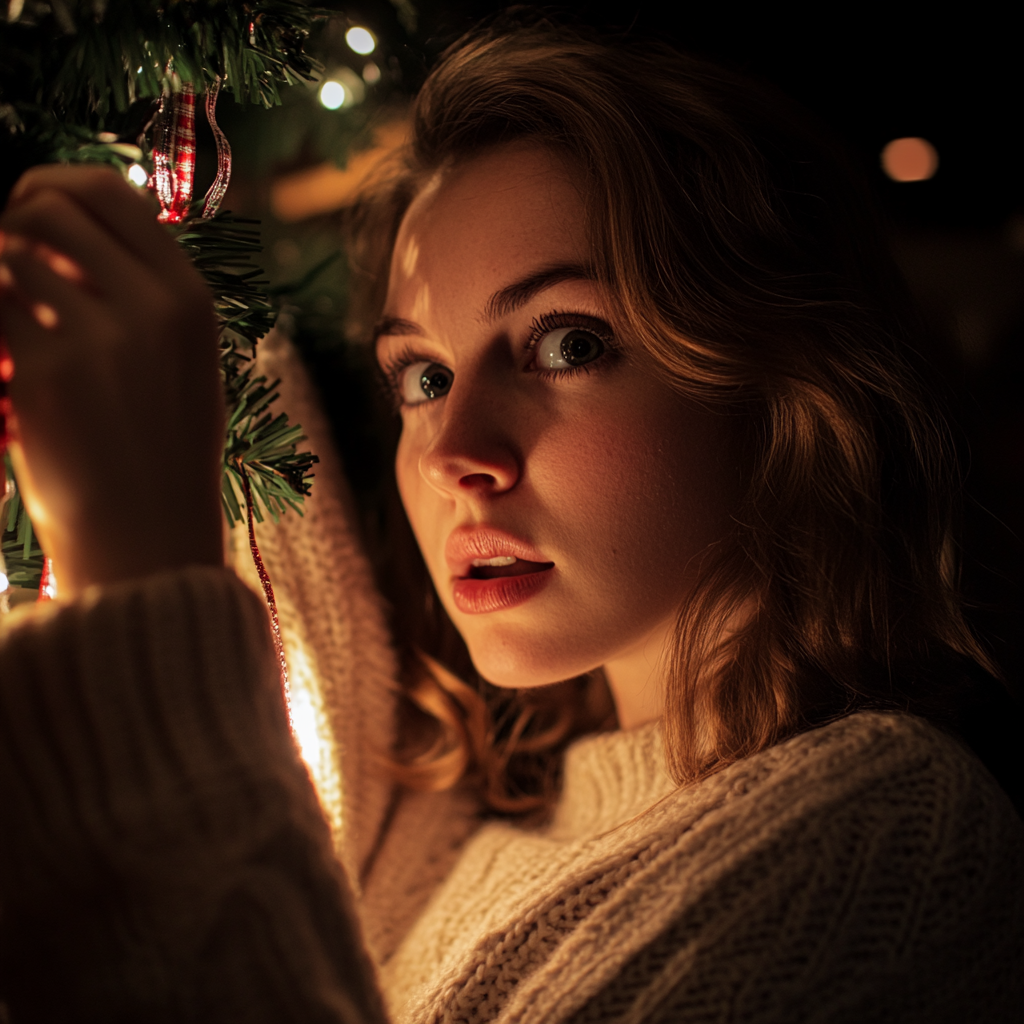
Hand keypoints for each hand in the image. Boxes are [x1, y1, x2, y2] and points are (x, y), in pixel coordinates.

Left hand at [0, 165, 223, 599]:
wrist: (150, 537)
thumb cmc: (164, 452)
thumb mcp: (184, 364)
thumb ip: (144, 295)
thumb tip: (61, 231)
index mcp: (190, 300)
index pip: (111, 192)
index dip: (54, 186)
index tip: (30, 211)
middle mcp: (152, 309)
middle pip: (49, 206)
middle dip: (11, 221)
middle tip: (7, 263)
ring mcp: (98, 340)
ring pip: (7, 255)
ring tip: (14, 325)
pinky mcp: (44, 376)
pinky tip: (8, 359)